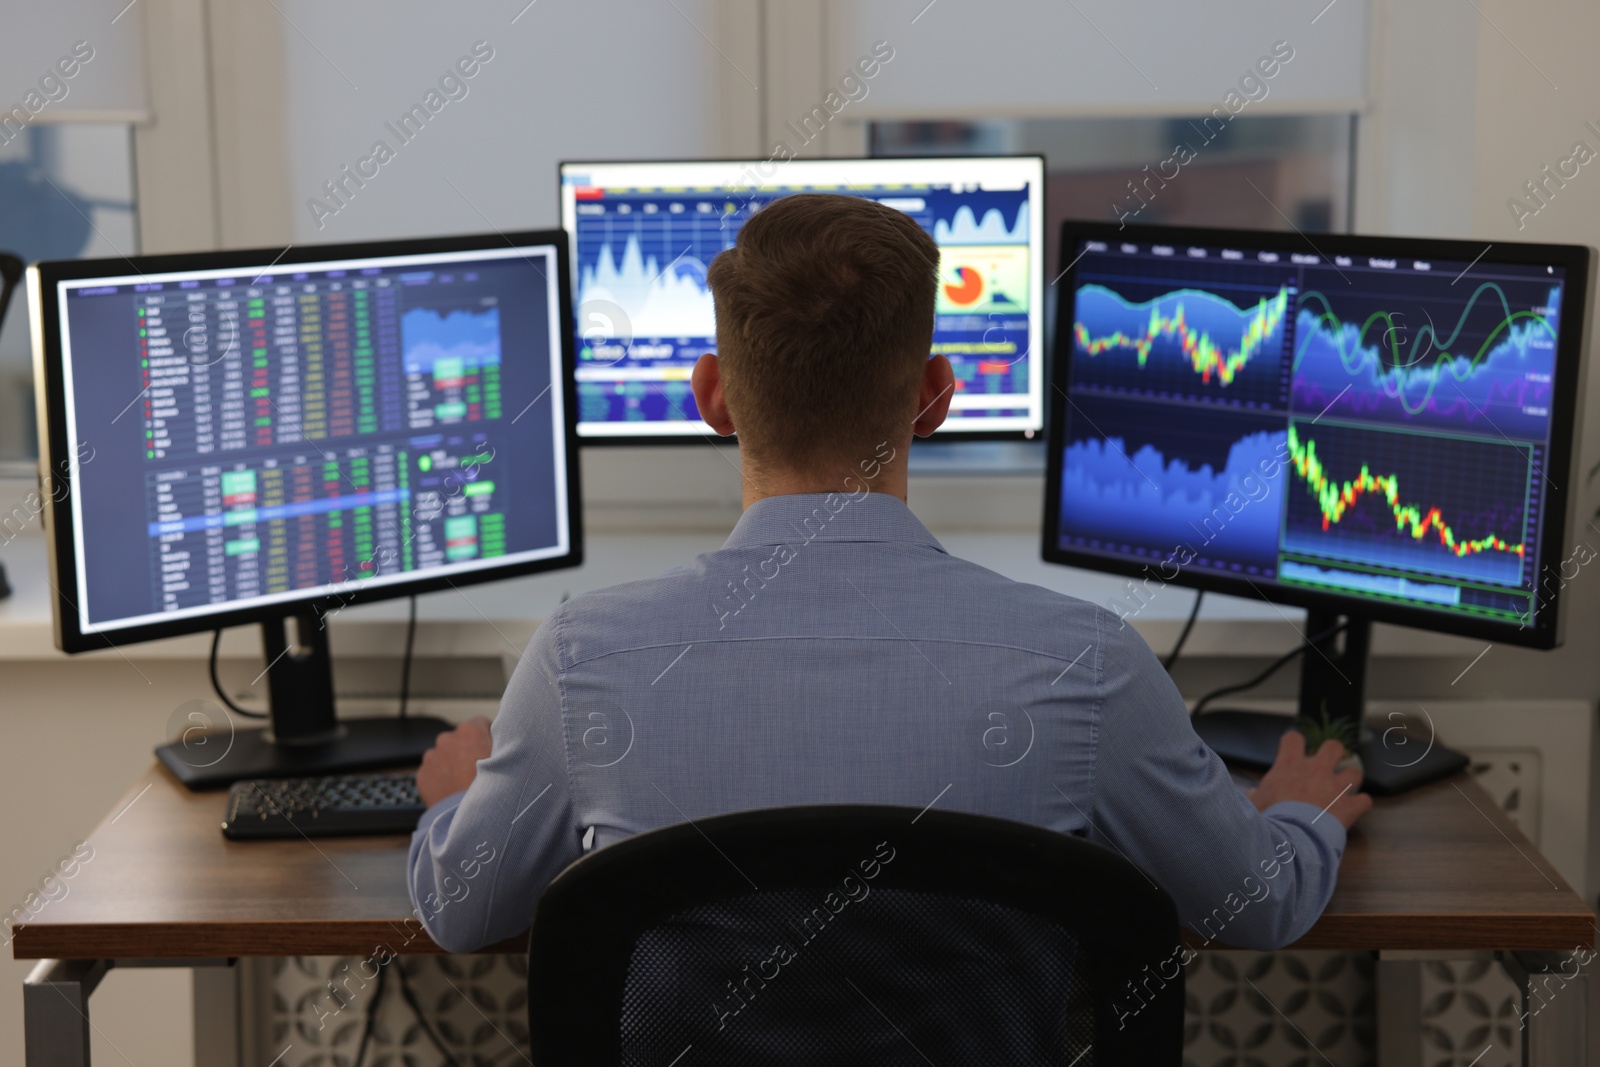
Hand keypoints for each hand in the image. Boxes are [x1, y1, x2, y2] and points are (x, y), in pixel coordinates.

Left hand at [417, 716, 492, 807]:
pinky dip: (440, 778)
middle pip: (460, 740)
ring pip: (444, 755)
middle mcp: (448, 738)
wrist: (466, 816)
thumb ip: (501, 742)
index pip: (480, 723)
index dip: (487, 736)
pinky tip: (451, 790)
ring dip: (452, 764)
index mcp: (469, 730)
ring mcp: (432, 756)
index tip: (490, 749)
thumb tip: (498, 739)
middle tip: (477, 770)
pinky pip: (433, 772)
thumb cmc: (490, 788)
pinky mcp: (422, 774)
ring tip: (463, 783)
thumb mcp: (506, 759)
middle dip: (467, 750)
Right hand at [1246, 730, 1372, 829]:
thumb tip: (1252, 794)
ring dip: (1351, 779)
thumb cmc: (1269, 819)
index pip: (1293, 739)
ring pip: (1354, 772)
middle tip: (1328, 765)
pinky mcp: (1349, 806)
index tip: (1294, 751)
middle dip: (1333, 753)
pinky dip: (1360, 804)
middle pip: (1333, 746)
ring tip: (1345, 788)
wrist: (1290, 838)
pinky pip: (1365, 801)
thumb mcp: (1254, 803)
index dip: (1294, 743)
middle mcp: (1316, 770)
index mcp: (1290, 765)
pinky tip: (1354, 809)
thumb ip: (1256, 795)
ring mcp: (1335, 787)